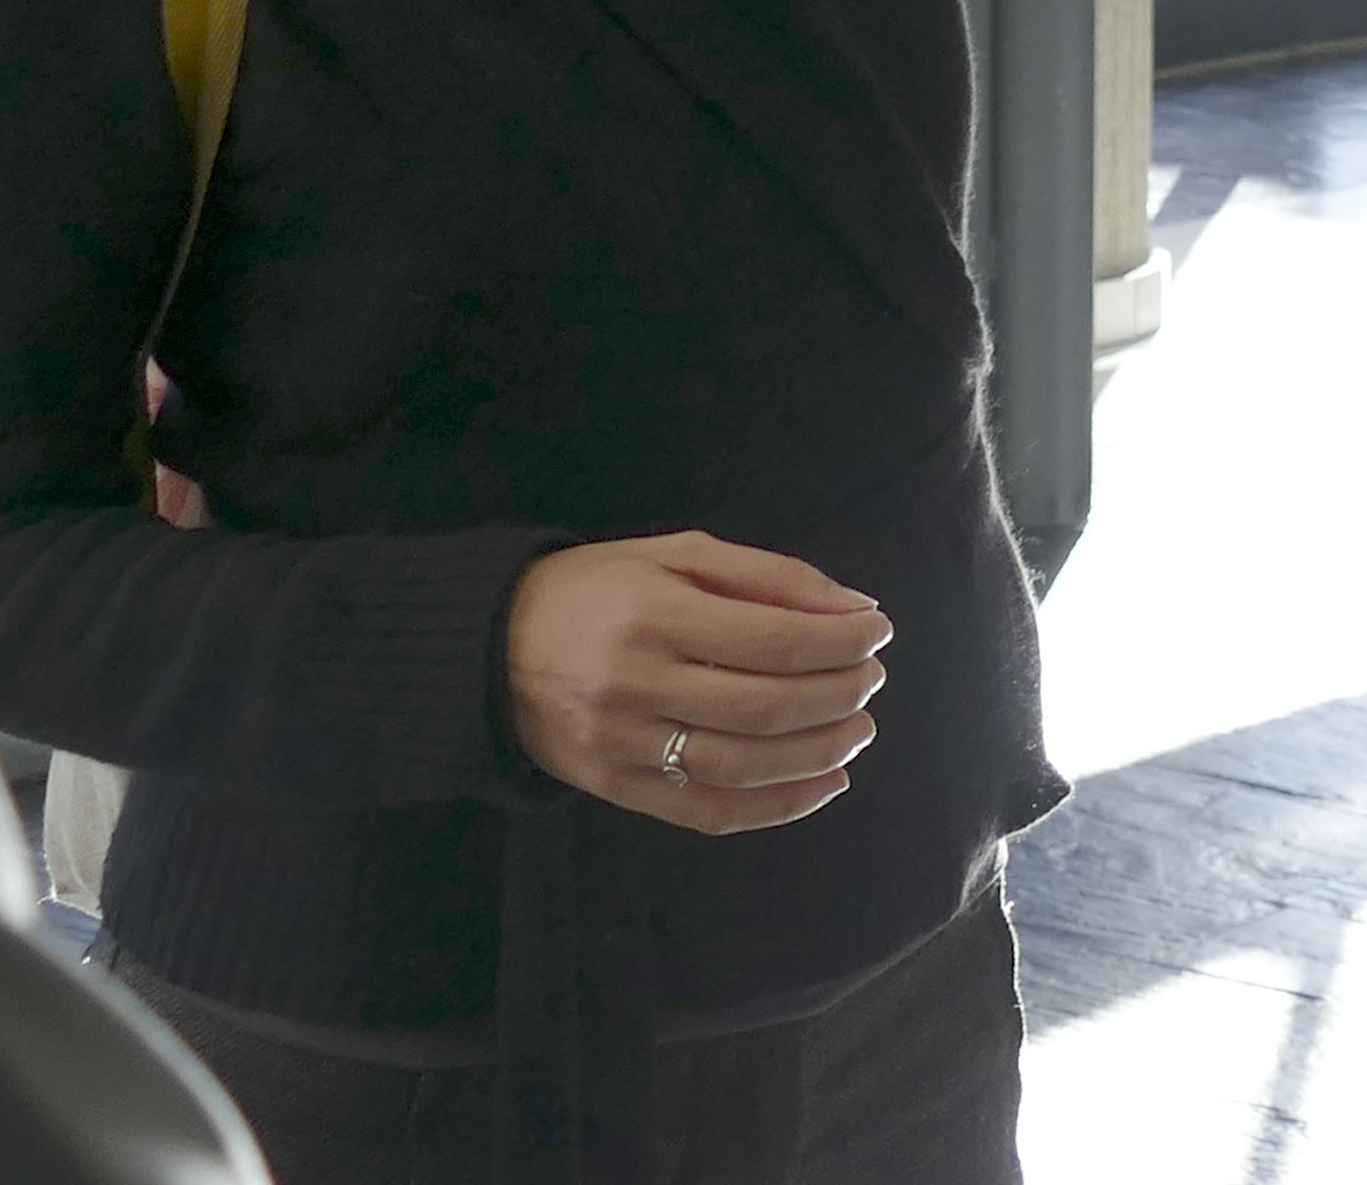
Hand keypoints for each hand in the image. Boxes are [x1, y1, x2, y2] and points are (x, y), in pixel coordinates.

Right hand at [504, 533, 890, 836]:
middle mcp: (635, 685)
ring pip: (744, 766)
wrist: (489, 645)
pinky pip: (707, 811)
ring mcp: (622, 745)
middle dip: (840, 695)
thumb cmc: (598, 588)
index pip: (775, 640)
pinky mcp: (613, 787)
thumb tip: (856, 610)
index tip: (877, 633)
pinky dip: (776, 806)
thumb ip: (770, 578)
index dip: (840, 642)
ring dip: (820, 753)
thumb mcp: (678, 555)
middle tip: (872, 680)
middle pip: (766, 707)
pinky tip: (823, 785)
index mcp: (655, 615)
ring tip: (859, 728)